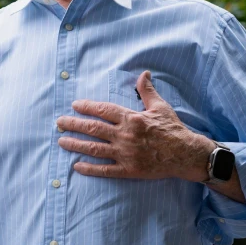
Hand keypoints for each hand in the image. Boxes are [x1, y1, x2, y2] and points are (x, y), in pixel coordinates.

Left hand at [57, 71, 212, 180]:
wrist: (186, 154)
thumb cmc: (173, 129)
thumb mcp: (160, 107)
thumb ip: (147, 91)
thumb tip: (143, 74)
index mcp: (131, 118)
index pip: (103, 110)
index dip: (87, 107)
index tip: (75, 105)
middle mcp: (125, 135)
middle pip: (93, 128)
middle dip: (73, 124)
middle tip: (59, 122)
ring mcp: (125, 154)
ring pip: (94, 148)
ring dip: (75, 144)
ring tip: (61, 141)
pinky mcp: (128, 170)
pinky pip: (105, 170)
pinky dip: (89, 169)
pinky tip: (76, 166)